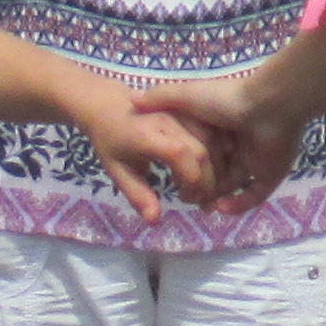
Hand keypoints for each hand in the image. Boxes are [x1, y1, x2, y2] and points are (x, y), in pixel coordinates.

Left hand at [61, 75, 203, 218]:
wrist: (107, 104)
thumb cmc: (111, 141)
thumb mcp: (117, 171)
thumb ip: (137, 195)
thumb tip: (156, 221)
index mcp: (146, 135)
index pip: (179, 154)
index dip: (191, 180)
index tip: (187, 200)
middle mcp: (168, 119)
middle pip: (202, 149)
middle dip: (208, 181)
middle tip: (203, 203)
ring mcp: (182, 111)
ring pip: (213, 139)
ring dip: (217, 167)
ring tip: (207, 189)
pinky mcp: (190, 109)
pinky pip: (214, 131)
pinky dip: (218, 153)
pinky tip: (210, 170)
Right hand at [136, 72, 295, 210]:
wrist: (267, 106)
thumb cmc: (225, 99)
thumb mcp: (185, 95)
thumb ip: (159, 98)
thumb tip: (132, 100)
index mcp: (220, 127)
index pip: (200, 151)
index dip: (185, 166)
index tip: (171, 177)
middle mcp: (237, 145)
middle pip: (216, 172)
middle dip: (200, 187)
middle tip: (185, 198)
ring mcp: (255, 160)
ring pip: (232, 187)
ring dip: (216, 198)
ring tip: (200, 206)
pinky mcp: (270, 174)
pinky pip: (254, 196)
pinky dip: (239, 205)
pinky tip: (221, 209)